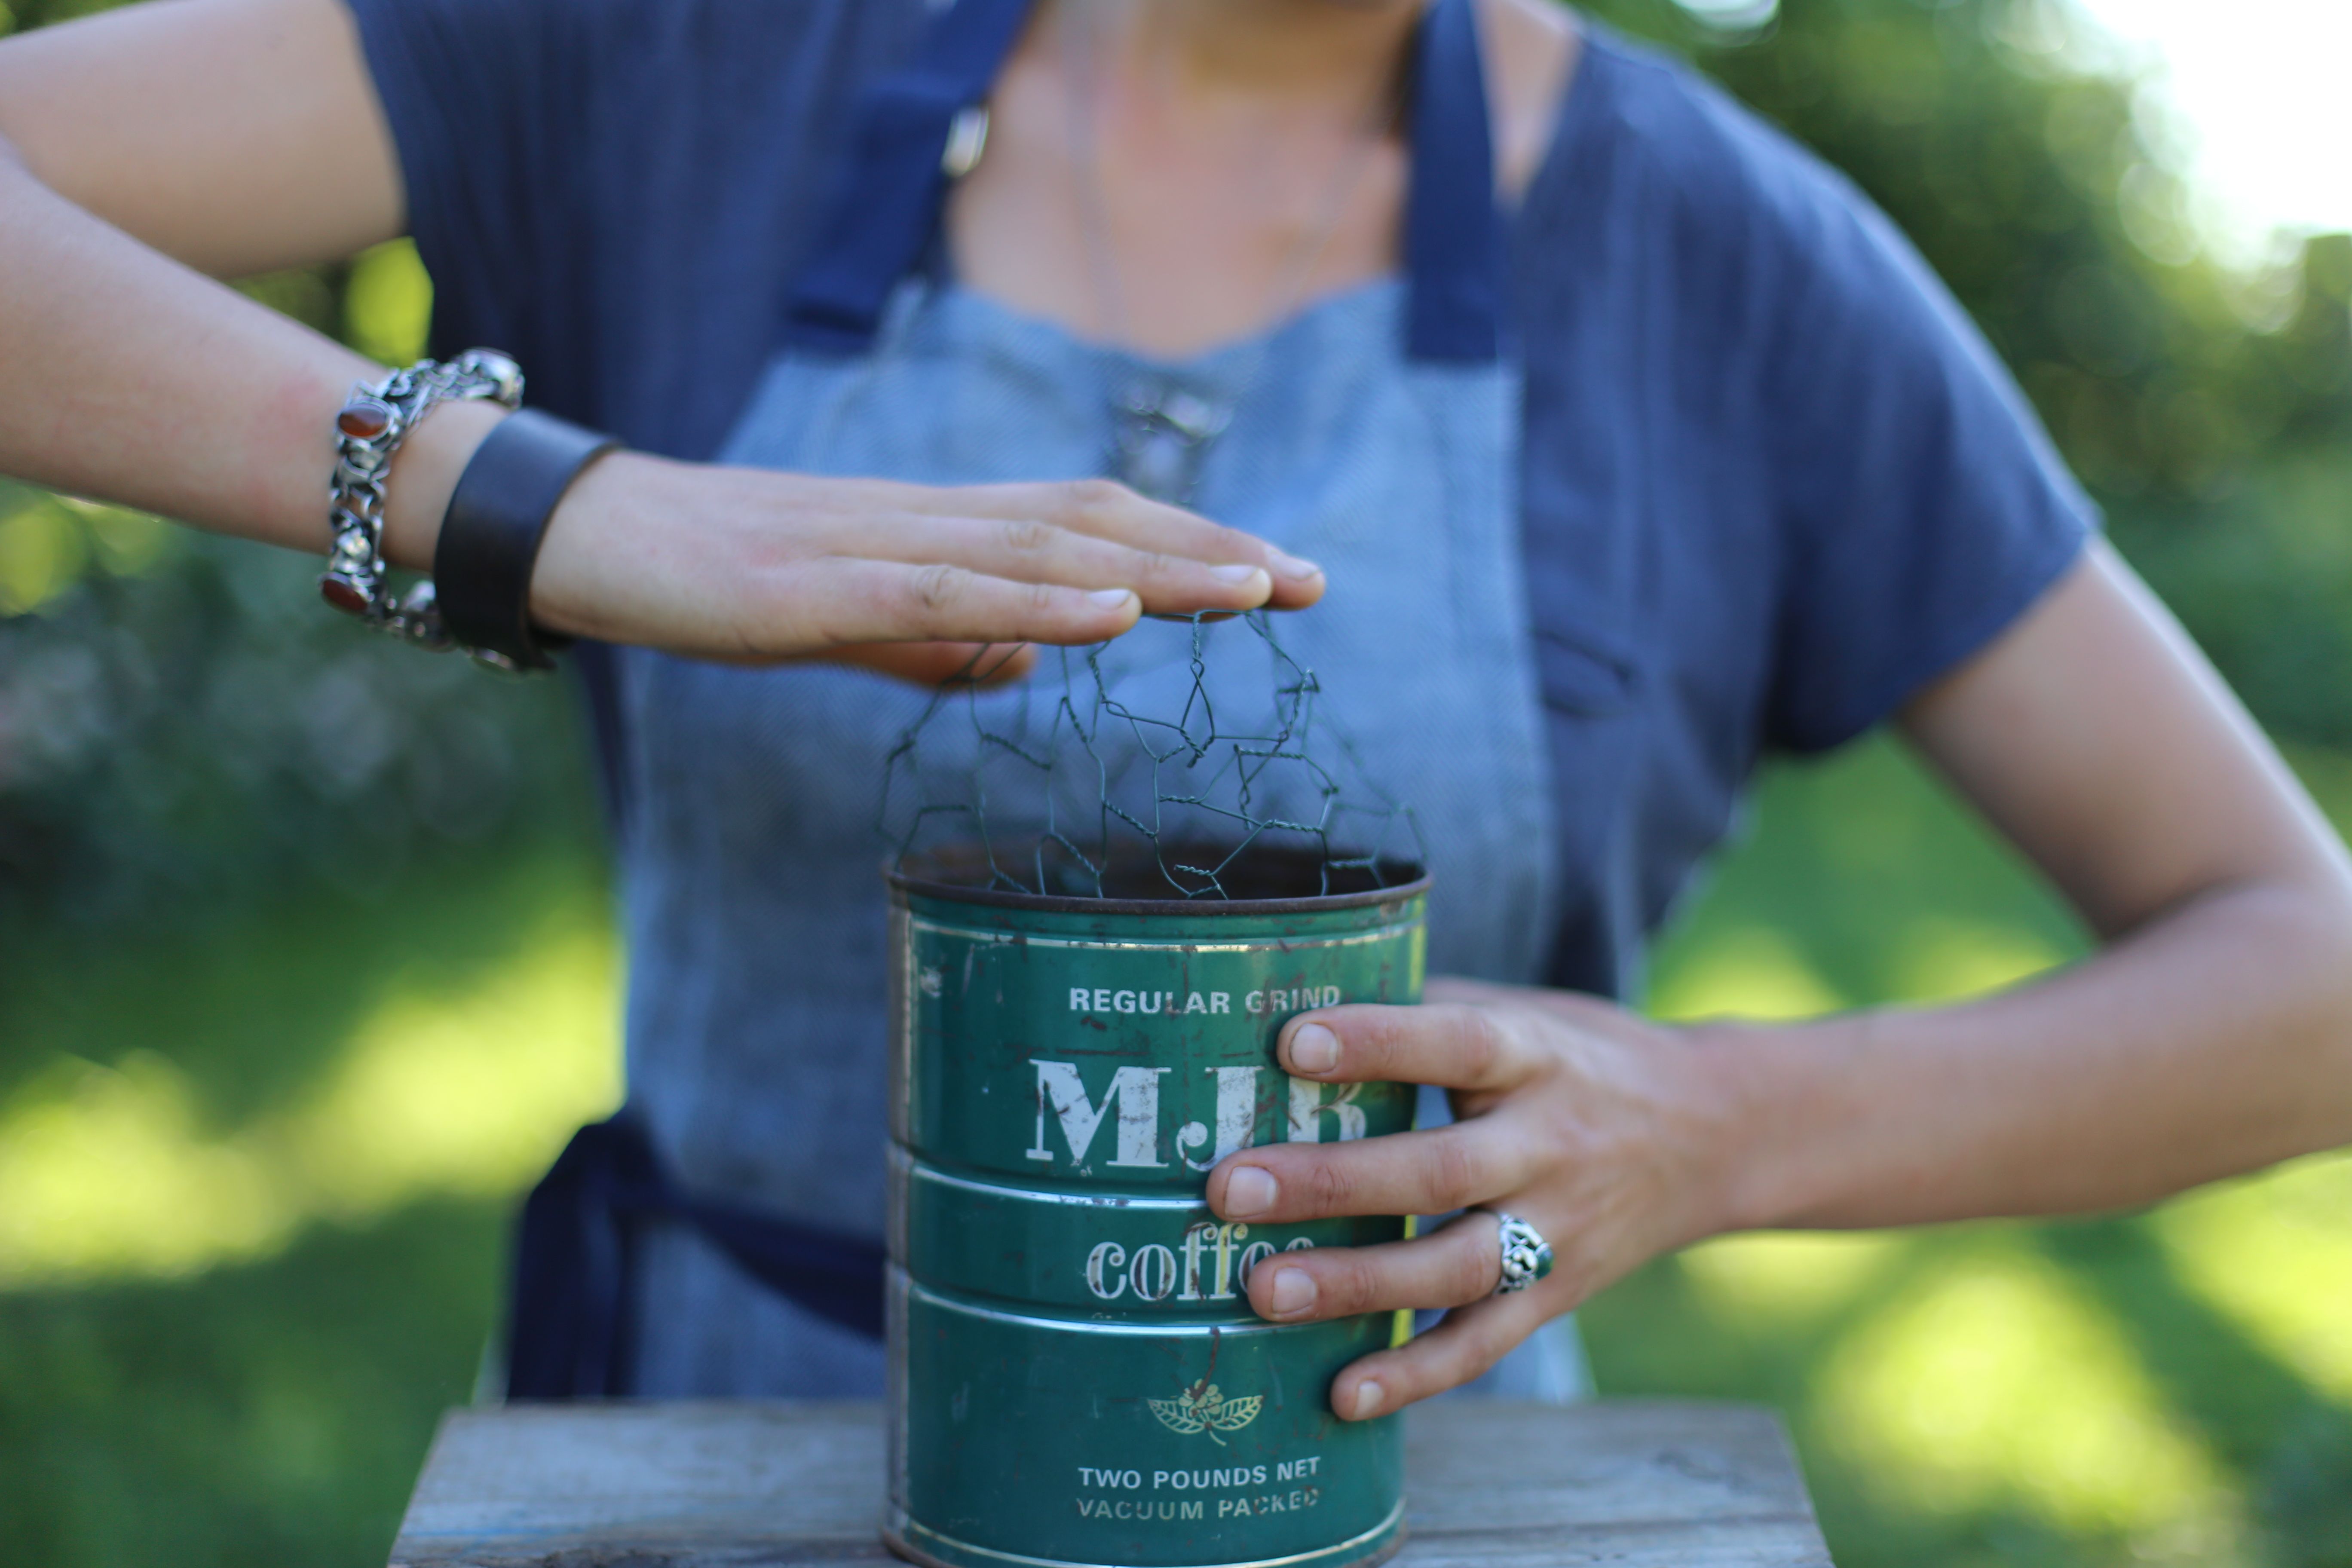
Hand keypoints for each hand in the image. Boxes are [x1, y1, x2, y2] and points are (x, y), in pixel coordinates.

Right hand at [522, 454, 1324, 669]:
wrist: (602, 538)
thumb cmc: (725, 581)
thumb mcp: (855, 623)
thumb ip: (942, 642)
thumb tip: (1024, 667)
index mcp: (947, 534)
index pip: (1095, 527)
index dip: (1192, 543)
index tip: (1284, 574)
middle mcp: (936, 525)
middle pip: (1097, 525)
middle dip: (1210, 550)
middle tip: (1315, 580)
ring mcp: (882, 550)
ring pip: (1043, 551)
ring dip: (1153, 570)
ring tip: (1252, 588)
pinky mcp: (824, 588)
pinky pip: (950, 594)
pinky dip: (1038, 604)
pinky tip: (1109, 615)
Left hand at [1205, 976, 1740, 1418]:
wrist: (1716, 1135)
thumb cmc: (1580, 1060)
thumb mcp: (1524, 1014)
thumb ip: (1427, 1009)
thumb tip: (1296, 992)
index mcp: (1536, 1056)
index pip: (1455, 1044)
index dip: (1377, 1043)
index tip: (1289, 1043)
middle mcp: (1550, 1146)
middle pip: (1438, 1171)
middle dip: (1330, 1182)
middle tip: (1230, 1188)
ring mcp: (1558, 1230)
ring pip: (1454, 1269)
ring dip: (1354, 1286)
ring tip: (1260, 1291)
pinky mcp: (1558, 1294)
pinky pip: (1483, 1345)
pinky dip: (1415, 1375)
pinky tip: (1344, 1394)